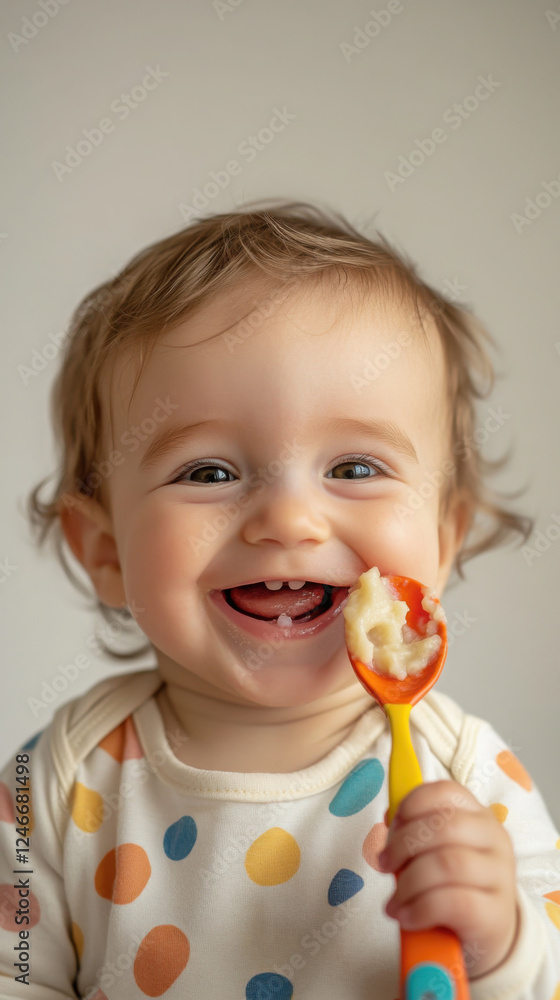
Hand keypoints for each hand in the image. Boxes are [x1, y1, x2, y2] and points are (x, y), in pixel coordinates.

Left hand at [378, 780, 518, 978]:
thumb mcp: (436, 852)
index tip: (392, 826)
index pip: (446, 791)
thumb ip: (415, 831)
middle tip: (385, 864)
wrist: (487, 933)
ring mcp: (500, 877)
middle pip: (445, 825)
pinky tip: (407, 917)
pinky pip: (453, 902)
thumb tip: (389, 817)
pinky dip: (420, 909)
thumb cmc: (453, 885)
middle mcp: (495, 840)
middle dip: (404, 844)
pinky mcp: (496, 914)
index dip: (412, 804)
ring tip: (395, 901)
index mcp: (478, 816)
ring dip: (408, 883)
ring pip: (448, 864)